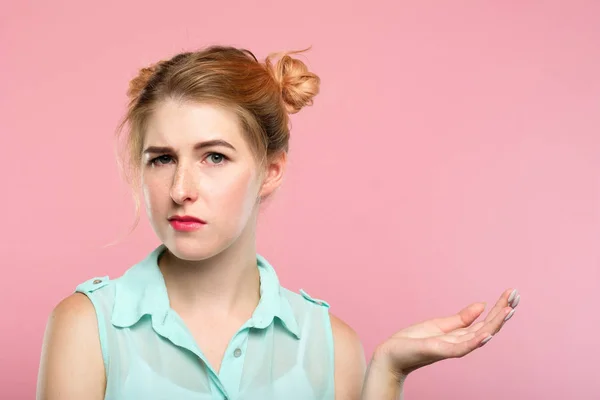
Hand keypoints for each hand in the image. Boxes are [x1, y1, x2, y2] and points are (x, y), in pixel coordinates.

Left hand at [372, 288, 519, 379]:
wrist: (392, 355)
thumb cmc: (414, 341)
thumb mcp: (440, 325)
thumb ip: (462, 318)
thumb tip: (482, 305)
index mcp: (461, 335)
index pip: (486, 321)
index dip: (500, 307)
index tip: (512, 293)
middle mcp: (461, 342)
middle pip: (488, 326)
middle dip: (503, 311)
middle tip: (516, 295)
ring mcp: (452, 348)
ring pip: (479, 336)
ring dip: (495, 323)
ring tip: (509, 310)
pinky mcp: (440, 351)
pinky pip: (462, 348)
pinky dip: (476, 341)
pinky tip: (488, 332)